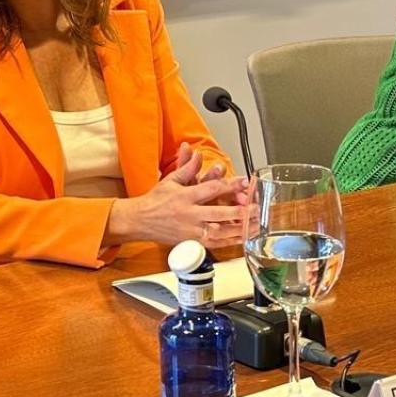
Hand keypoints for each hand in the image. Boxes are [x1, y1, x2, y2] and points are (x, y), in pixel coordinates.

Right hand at [108, 150, 244, 245]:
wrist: (140, 221)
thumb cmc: (155, 201)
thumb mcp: (170, 180)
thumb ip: (187, 168)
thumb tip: (196, 153)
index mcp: (185, 197)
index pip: (211, 189)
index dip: (229, 185)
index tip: (245, 181)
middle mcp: (189, 215)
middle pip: (217, 214)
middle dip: (238, 212)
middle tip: (255, 208)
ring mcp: (191, 231)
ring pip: (219, 233)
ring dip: (239, 229)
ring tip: (255, 224)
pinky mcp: (191, 242)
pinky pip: (214, 244)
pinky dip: (230, 242)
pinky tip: (243, 238)